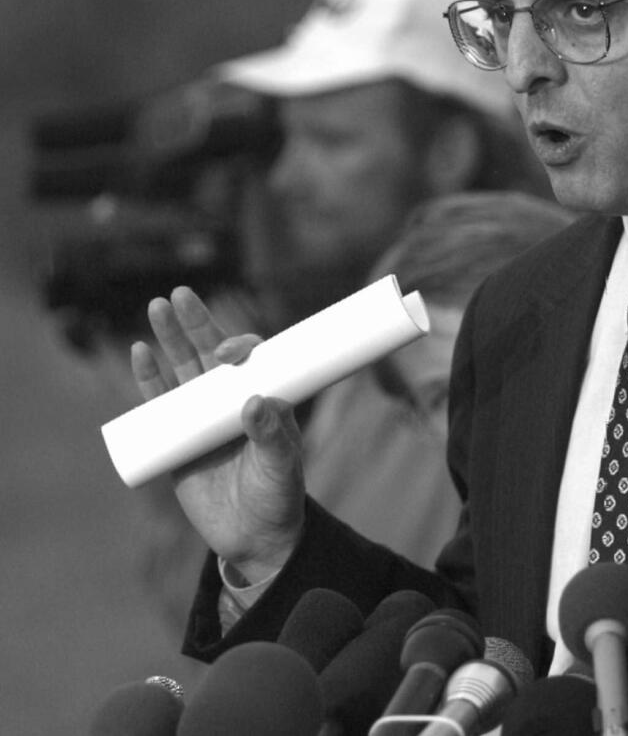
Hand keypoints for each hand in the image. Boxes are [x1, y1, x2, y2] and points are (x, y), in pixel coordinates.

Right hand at [130, 286, 304, 582]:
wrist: (254, 538)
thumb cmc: (278, 497)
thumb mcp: (282, 466)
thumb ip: (272, 437)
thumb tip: (253, 403)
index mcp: (263, 398)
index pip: (250, 361)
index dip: (237, 348)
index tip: (227, 352)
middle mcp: (231, 401)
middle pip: (210, 355)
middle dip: (195, 325)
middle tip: (179, 295)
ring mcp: (202, 418)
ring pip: (182, 371)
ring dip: (168, 340)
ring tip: (156, 308)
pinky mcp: (177, 441)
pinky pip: (159, 405)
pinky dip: (148, 380)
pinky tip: (139, 353)